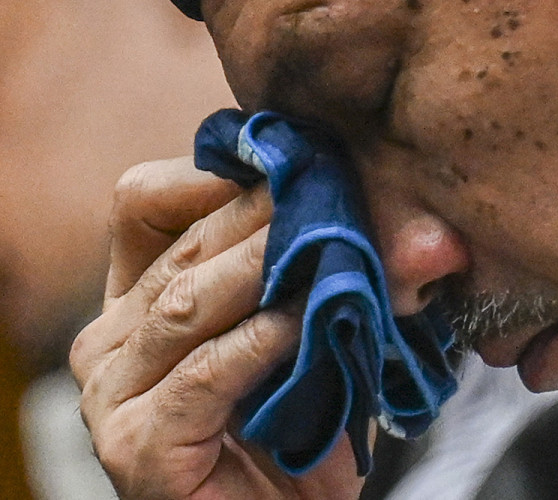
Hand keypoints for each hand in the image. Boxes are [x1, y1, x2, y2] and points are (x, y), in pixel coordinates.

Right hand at [70, 157, 363, 498]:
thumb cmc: (289, 428)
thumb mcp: (295, 334)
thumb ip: (311, 277)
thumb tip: (381, 218)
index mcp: (136, 301)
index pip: (146, 203)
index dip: (214, 175)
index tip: (290, 161)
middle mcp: (109, 341)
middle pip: (180, 248)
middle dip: (259, 213)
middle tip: (325, 184)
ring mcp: (113, 395)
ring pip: (186, 301)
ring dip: (261, 264)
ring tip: (322, 235)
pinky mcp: (138, 446)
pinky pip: (205, 372)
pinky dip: (259, 340)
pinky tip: (302, 318)